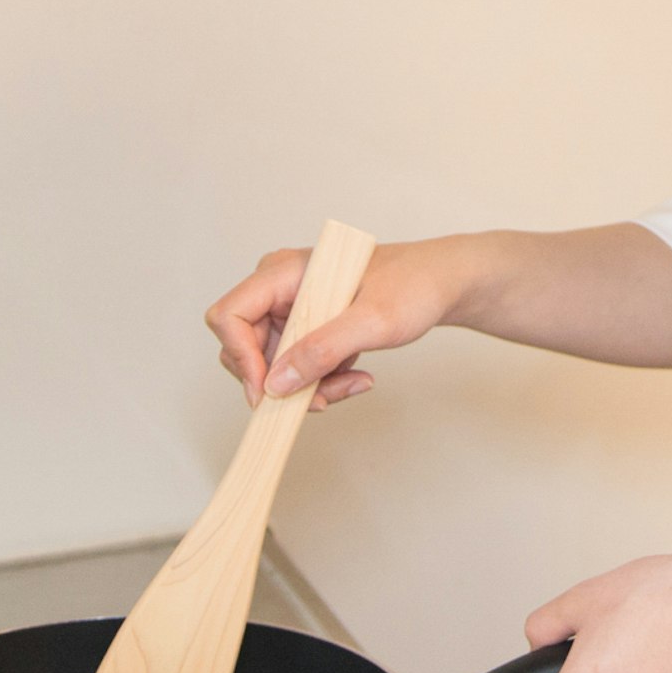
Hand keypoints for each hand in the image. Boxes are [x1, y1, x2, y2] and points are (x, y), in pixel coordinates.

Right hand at [201, 237, 465, 409]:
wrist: (442, 282)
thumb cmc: (413, 285)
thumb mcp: (372, 321)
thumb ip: (322, 350)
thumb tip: (275, 385)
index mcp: (283, 272)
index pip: (229, 317)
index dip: (240, 358)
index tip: (269, 393)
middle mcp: (279, 289)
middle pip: (244, 348)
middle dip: (281, 382)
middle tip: (323, 399)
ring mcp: (291, 308)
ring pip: (272, 365)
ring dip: (308, 386)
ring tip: (355, 383)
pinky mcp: (306, 326)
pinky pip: (295, 366)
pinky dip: (321, 381)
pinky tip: (356, 377)